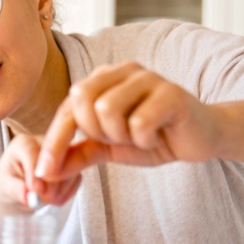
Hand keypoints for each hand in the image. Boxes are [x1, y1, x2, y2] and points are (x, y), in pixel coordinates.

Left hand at [0, 134, 82, 208]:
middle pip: (55, 158)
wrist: (19, 189)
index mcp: (23, 143)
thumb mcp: (4, 187)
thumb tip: (27, 196)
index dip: (35, 173)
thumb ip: (15, 190)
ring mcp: (61, 152)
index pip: (32, 152)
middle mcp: (44, 143)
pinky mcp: (72, 164)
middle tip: (43, 200)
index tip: (35, 190)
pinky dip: (68, 192)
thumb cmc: (8, 184)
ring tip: (47, 201)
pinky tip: (56, 199)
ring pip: (69, 168)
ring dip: (60, 190)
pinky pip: (76, 177)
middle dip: (51, 184)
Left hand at [35, 62, 225, 180]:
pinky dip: (144, 140)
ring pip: (107, 109)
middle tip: (117, 140)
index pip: (67, 108)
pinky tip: (157, 137)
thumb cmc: (153, 137)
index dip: (54, 141)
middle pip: (82, 100)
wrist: (200, 139)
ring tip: (138, 136)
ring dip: (121, 136)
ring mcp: (148, 78)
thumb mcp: (109, 149)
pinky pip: (139, 122)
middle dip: (94, 132)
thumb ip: (77, 154)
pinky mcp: (171, 93)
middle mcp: (122, 71)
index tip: (43, 172)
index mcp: (103, 79)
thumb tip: (45, 172)